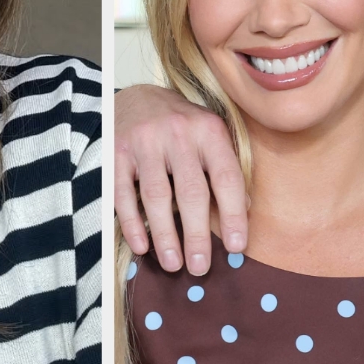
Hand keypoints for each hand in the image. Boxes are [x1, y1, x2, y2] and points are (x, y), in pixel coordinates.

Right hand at [113, 84, 247, 274]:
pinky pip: (123, 193)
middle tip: (200, 267)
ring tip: (173, 264)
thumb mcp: (210, 135)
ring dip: (165, 236)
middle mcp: (178, 133)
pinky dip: (132, 224)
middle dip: (197, 235)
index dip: (233, 214)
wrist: (137, 96)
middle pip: (191, 192)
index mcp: (209, 130)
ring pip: (157, 196)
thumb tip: (246, 210)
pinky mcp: (118, 151)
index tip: (237, 246)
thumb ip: (225, 167)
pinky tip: (142, 246)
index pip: (226, 177)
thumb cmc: (182, 126)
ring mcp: (145, 141)